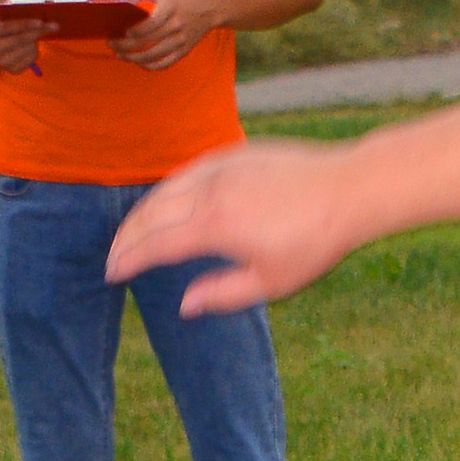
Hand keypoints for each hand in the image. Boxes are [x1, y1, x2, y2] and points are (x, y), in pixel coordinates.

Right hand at [0, 0, 54, 76]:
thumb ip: (11, 11)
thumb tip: (37, 10)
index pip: (8, 27)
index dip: (25, 24)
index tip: (41, 21)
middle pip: (19, 39)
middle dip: (38, 32)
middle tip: (54, 25)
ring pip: (26, 50)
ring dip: (35, 41)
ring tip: (39, 33)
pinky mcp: (9, 70)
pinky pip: (29, 61)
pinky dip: (33, 52)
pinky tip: (31, 46)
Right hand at [104, 139, 363, 313]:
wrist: (346, 189)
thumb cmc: (314, 242)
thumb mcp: (271, 281)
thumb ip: (223, 294)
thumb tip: (183, 305)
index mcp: (215, 226)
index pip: (156, 244)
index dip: (129, 260)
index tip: (112, 273)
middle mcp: (209, 192)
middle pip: (150, 214)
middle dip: (126, 238)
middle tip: (113, 258)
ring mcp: (218, 168)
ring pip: (164, 189)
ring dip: (142, 213)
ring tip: (131, 234)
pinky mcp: (231, 155)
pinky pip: (185, 173)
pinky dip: (166, 190)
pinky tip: (165, 204)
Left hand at [117, 0, 229, 71]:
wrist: (208, 7)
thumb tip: (119, 1)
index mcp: (169, 9)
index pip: (149, 25)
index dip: (132, 31)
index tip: (119, 32)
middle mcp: (176, 27)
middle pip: (147, 42)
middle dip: (126, 45)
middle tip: (111, 44)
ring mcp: (181, 41)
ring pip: (154, 55)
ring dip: (134, 58)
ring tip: (120, 55)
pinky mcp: (183, 50)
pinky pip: (165, 63)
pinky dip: (150, 65)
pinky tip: (138, 62)